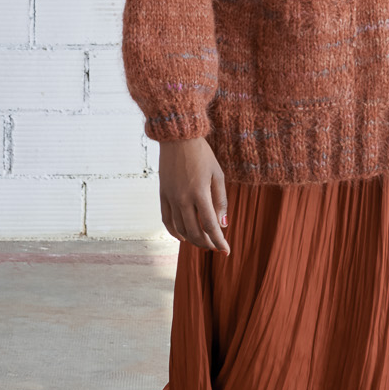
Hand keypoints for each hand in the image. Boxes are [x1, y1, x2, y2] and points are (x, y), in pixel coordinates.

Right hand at [158, 137, 229, 253]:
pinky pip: (166, 220)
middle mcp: (183, 198)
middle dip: (206, 243)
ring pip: (180, 229)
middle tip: (216, 247)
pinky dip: (174, 232)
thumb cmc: (202, 155)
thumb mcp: (218, 175)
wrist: (178, 138)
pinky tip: (183, 237)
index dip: (219, 241)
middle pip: (194, 232)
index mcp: (200, 193)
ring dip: (192, 240)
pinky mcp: (162, 194)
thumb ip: (221, 200)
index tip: (226, 251)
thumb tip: (223, 224)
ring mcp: (170, 197)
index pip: (210, 226)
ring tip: (203, 242)